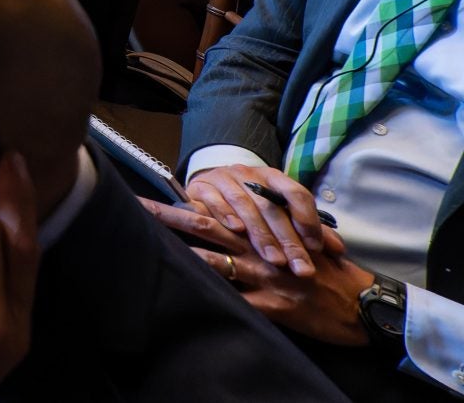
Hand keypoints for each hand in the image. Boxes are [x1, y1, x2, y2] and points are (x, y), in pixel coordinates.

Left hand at [142, 197, 369, 345]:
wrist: (364, 304)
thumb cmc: (331, 272)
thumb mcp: (302, 243)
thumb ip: (271, 231)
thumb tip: (239, 222)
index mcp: (268, 231)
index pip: (221, 208)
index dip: (187, 200)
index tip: (154, 193)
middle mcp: (262, 250)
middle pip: (208, 226)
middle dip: (170, 216)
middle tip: (137, 206)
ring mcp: (266, 277)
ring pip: (217, 262)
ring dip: (182, 254)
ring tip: (148, 247)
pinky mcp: (274, 306)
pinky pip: (237, 300)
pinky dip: (213, 297)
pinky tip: (188, 295)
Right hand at [183, 163, 344, 276]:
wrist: (212, 185)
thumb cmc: (252, 203)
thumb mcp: (280, 210)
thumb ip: (308, 229)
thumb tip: (339, 250)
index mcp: (274, 177)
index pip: (296, 193)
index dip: (308, 219)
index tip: (316, 248)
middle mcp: (250, 175)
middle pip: (272, 206)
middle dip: (288, 239)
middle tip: (300, 267)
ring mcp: (225, 179)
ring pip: (245, 205)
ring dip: (261, 234)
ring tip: (274, 259)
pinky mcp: (202, 186)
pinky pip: (214, 199)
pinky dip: (225, 214)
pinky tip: (236, 230)